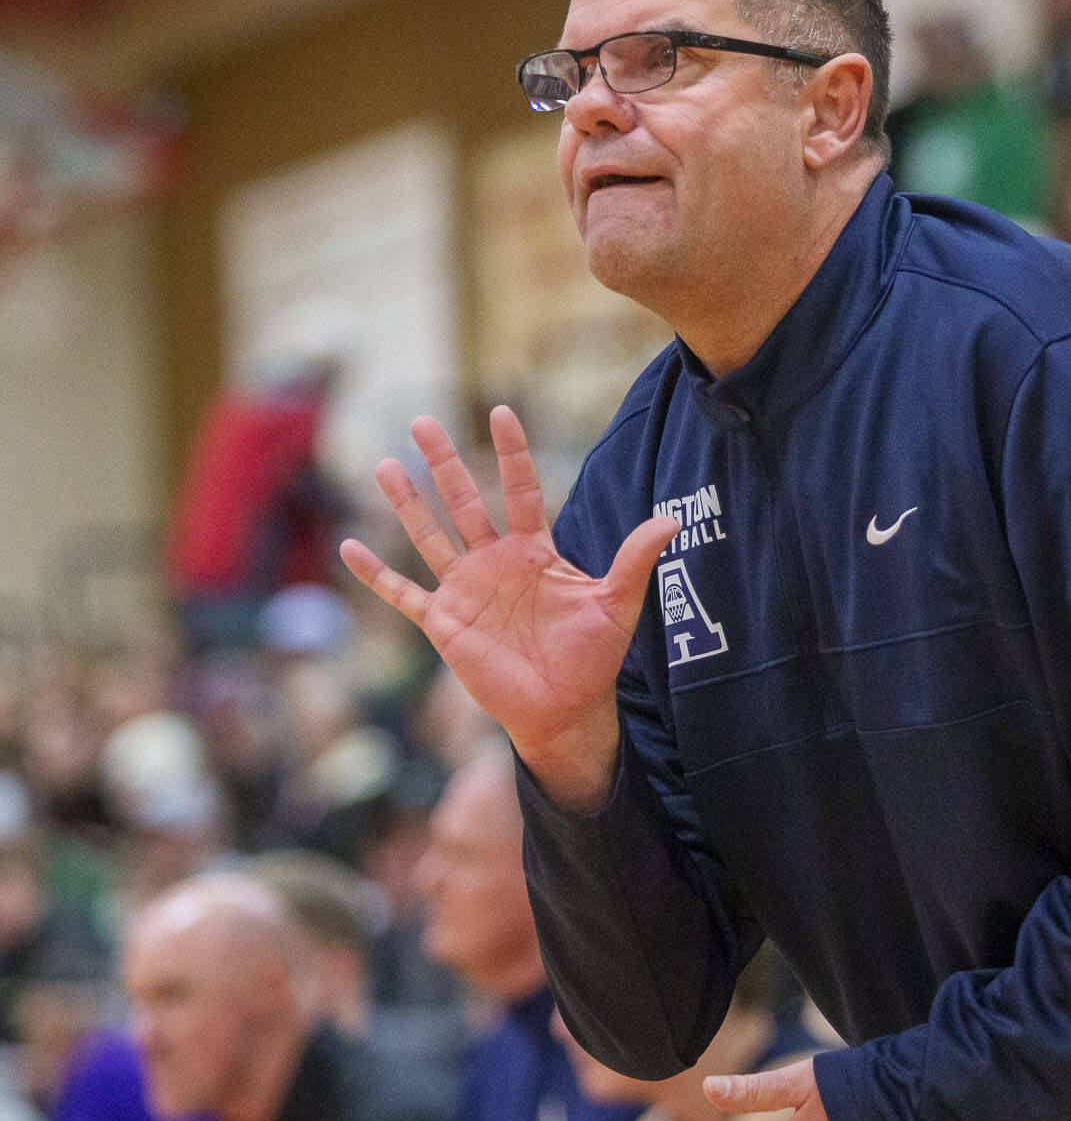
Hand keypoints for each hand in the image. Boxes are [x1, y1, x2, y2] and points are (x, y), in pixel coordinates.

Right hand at [340, 407, 677, 806]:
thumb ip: (634, 560)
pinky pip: (403, 593)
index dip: (512, 452)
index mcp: (534, 552)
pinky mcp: (444, 623)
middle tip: (421, 420)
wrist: (566, 709)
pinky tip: (348, 548)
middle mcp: (495, 562)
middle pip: (465, 501)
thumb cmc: (594, 658)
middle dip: (444, 462)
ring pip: (429, 536)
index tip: (502, 411)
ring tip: (384, 465)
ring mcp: (466, 590)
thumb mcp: (617, 604)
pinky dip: (376, 574)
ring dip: (407, 504)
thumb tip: (671, 521)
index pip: (521, 490)